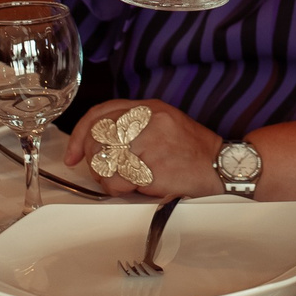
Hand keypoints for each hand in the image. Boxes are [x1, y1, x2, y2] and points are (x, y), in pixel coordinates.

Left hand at [62, 98, 223, 198]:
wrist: (222, 165)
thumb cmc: (192, 152)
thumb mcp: (163, 125)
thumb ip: (131, 127)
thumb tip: (93, 145)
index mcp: (148, 107)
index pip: (100, 113)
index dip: (80, 135)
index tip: (72, 155)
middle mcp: (147, 118)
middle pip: (96, 137)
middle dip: (93, 161)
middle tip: (105, 173)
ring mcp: (151, 140)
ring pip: (105, 161)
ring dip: (109, 178)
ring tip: (127, 182)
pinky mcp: (154, 164)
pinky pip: (120, 179)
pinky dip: (123, 189)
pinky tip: (139, 187)